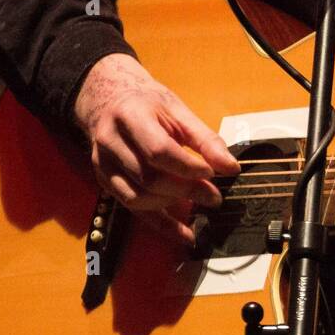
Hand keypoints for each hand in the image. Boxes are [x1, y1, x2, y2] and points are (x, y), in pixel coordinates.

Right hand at [73, 53, 239, 244]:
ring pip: (137, 198)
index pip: (158, 151)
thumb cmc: (148, 104)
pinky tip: (185, 234)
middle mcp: (110, 142)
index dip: (188, 167)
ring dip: (172, 205)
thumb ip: (205, 139)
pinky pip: (133, 210)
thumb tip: (231, 168)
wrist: (110, 101)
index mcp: (130, 117)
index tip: (212, 173)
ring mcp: (103, 165)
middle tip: (214, 196)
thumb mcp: (179, 111)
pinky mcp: (105, 181)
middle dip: (185, 190)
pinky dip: (161, 225)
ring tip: (199, 203)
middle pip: (148, 178)